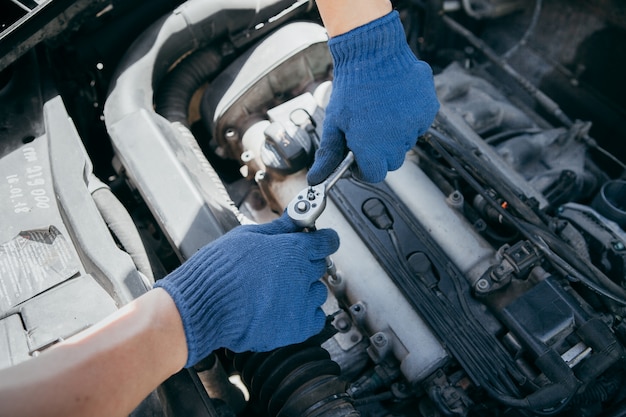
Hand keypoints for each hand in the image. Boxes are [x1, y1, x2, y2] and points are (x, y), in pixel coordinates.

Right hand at [154, 212, 339, 366]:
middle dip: (307, 264)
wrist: (204, 306)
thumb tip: (294, 221)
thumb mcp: (247, 237)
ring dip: (305, 290)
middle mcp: (302, 275)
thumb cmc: (219, 270)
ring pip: (317, 292)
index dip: (323, 239)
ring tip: (277, 291)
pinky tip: (283, 309)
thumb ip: (278, 229)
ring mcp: (301, 303)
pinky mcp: (296, 328)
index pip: (327, 241)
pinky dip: (304, 314)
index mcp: (294, 249)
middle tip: (285, 267)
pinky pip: (314, 318)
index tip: (319, 241)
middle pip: (320, 265)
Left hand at [307, 11, 439, 183]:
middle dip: (380, 152)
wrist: (373, 52)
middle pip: (392, 161)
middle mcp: (397, 139)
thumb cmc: (351, 87)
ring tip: (381, 112)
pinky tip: (396, 104)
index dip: (365, 167)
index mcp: (371, 146)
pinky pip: (419, 125)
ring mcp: (415, 124)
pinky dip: (409, 120)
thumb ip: (328, 154)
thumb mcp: (334, 123)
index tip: (359, 156)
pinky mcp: (428, 110)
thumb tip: (316, 180)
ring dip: (395, 135)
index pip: (374, 175)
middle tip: (369, 131)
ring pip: (406, 143)